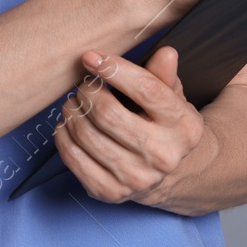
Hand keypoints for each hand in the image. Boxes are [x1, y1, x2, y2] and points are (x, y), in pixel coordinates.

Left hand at [54, 46, 208, 206]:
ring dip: (72, 111)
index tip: (90, 57)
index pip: (146, 90)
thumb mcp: (172, 97)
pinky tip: (69, 124)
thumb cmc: (165, 124)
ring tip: (75, 102)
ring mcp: (136, 179)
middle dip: (87, 92)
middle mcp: (163, 156)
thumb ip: (164, 75)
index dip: (114, 69)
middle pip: (108, 114)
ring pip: (86, 135)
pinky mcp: (110, 193)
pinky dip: (63, 135)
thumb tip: (165, 53)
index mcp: (183, 126)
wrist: (170, 173)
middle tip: (83, 85)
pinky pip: (73, 158)